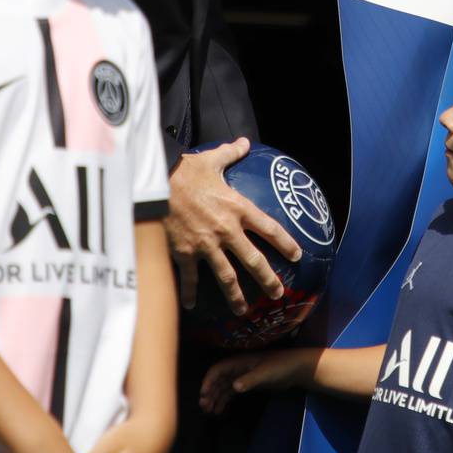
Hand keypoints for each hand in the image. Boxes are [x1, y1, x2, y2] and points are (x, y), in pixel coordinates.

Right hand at [166, 137, 302, 312]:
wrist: (155, 183)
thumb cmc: (185, 170)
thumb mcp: (211, 159)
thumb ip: (231, 153)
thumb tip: (244, 142)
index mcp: (238, 208)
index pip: (270, 228)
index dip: (286, 243)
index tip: (297, 256)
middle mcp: (226, 230)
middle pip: (254, 261)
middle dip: (268, 280)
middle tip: (278, 294)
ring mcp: (206, 245)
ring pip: (227, 277)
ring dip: (236, 297)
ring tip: (243, 311)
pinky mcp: (184, 253)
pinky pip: (191, 279)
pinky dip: (190, 294)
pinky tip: (191, 307)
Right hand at [199, 348, 311, 413]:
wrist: (296, 369)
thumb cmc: (280, 366)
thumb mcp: (265, 373)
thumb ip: (249, 380)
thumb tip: (233, 388)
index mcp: (239, 362)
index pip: (218, 370)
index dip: (209, 381)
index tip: (203, 395)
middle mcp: (238, 368)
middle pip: (219, 380)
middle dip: (210, 392)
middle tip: (204, 407)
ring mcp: (243, 376)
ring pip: (224, 387)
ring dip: (215, 398)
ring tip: (209, 411)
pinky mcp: (249, 384)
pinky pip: (232, 392)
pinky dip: (224, 400)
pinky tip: (220, 410)